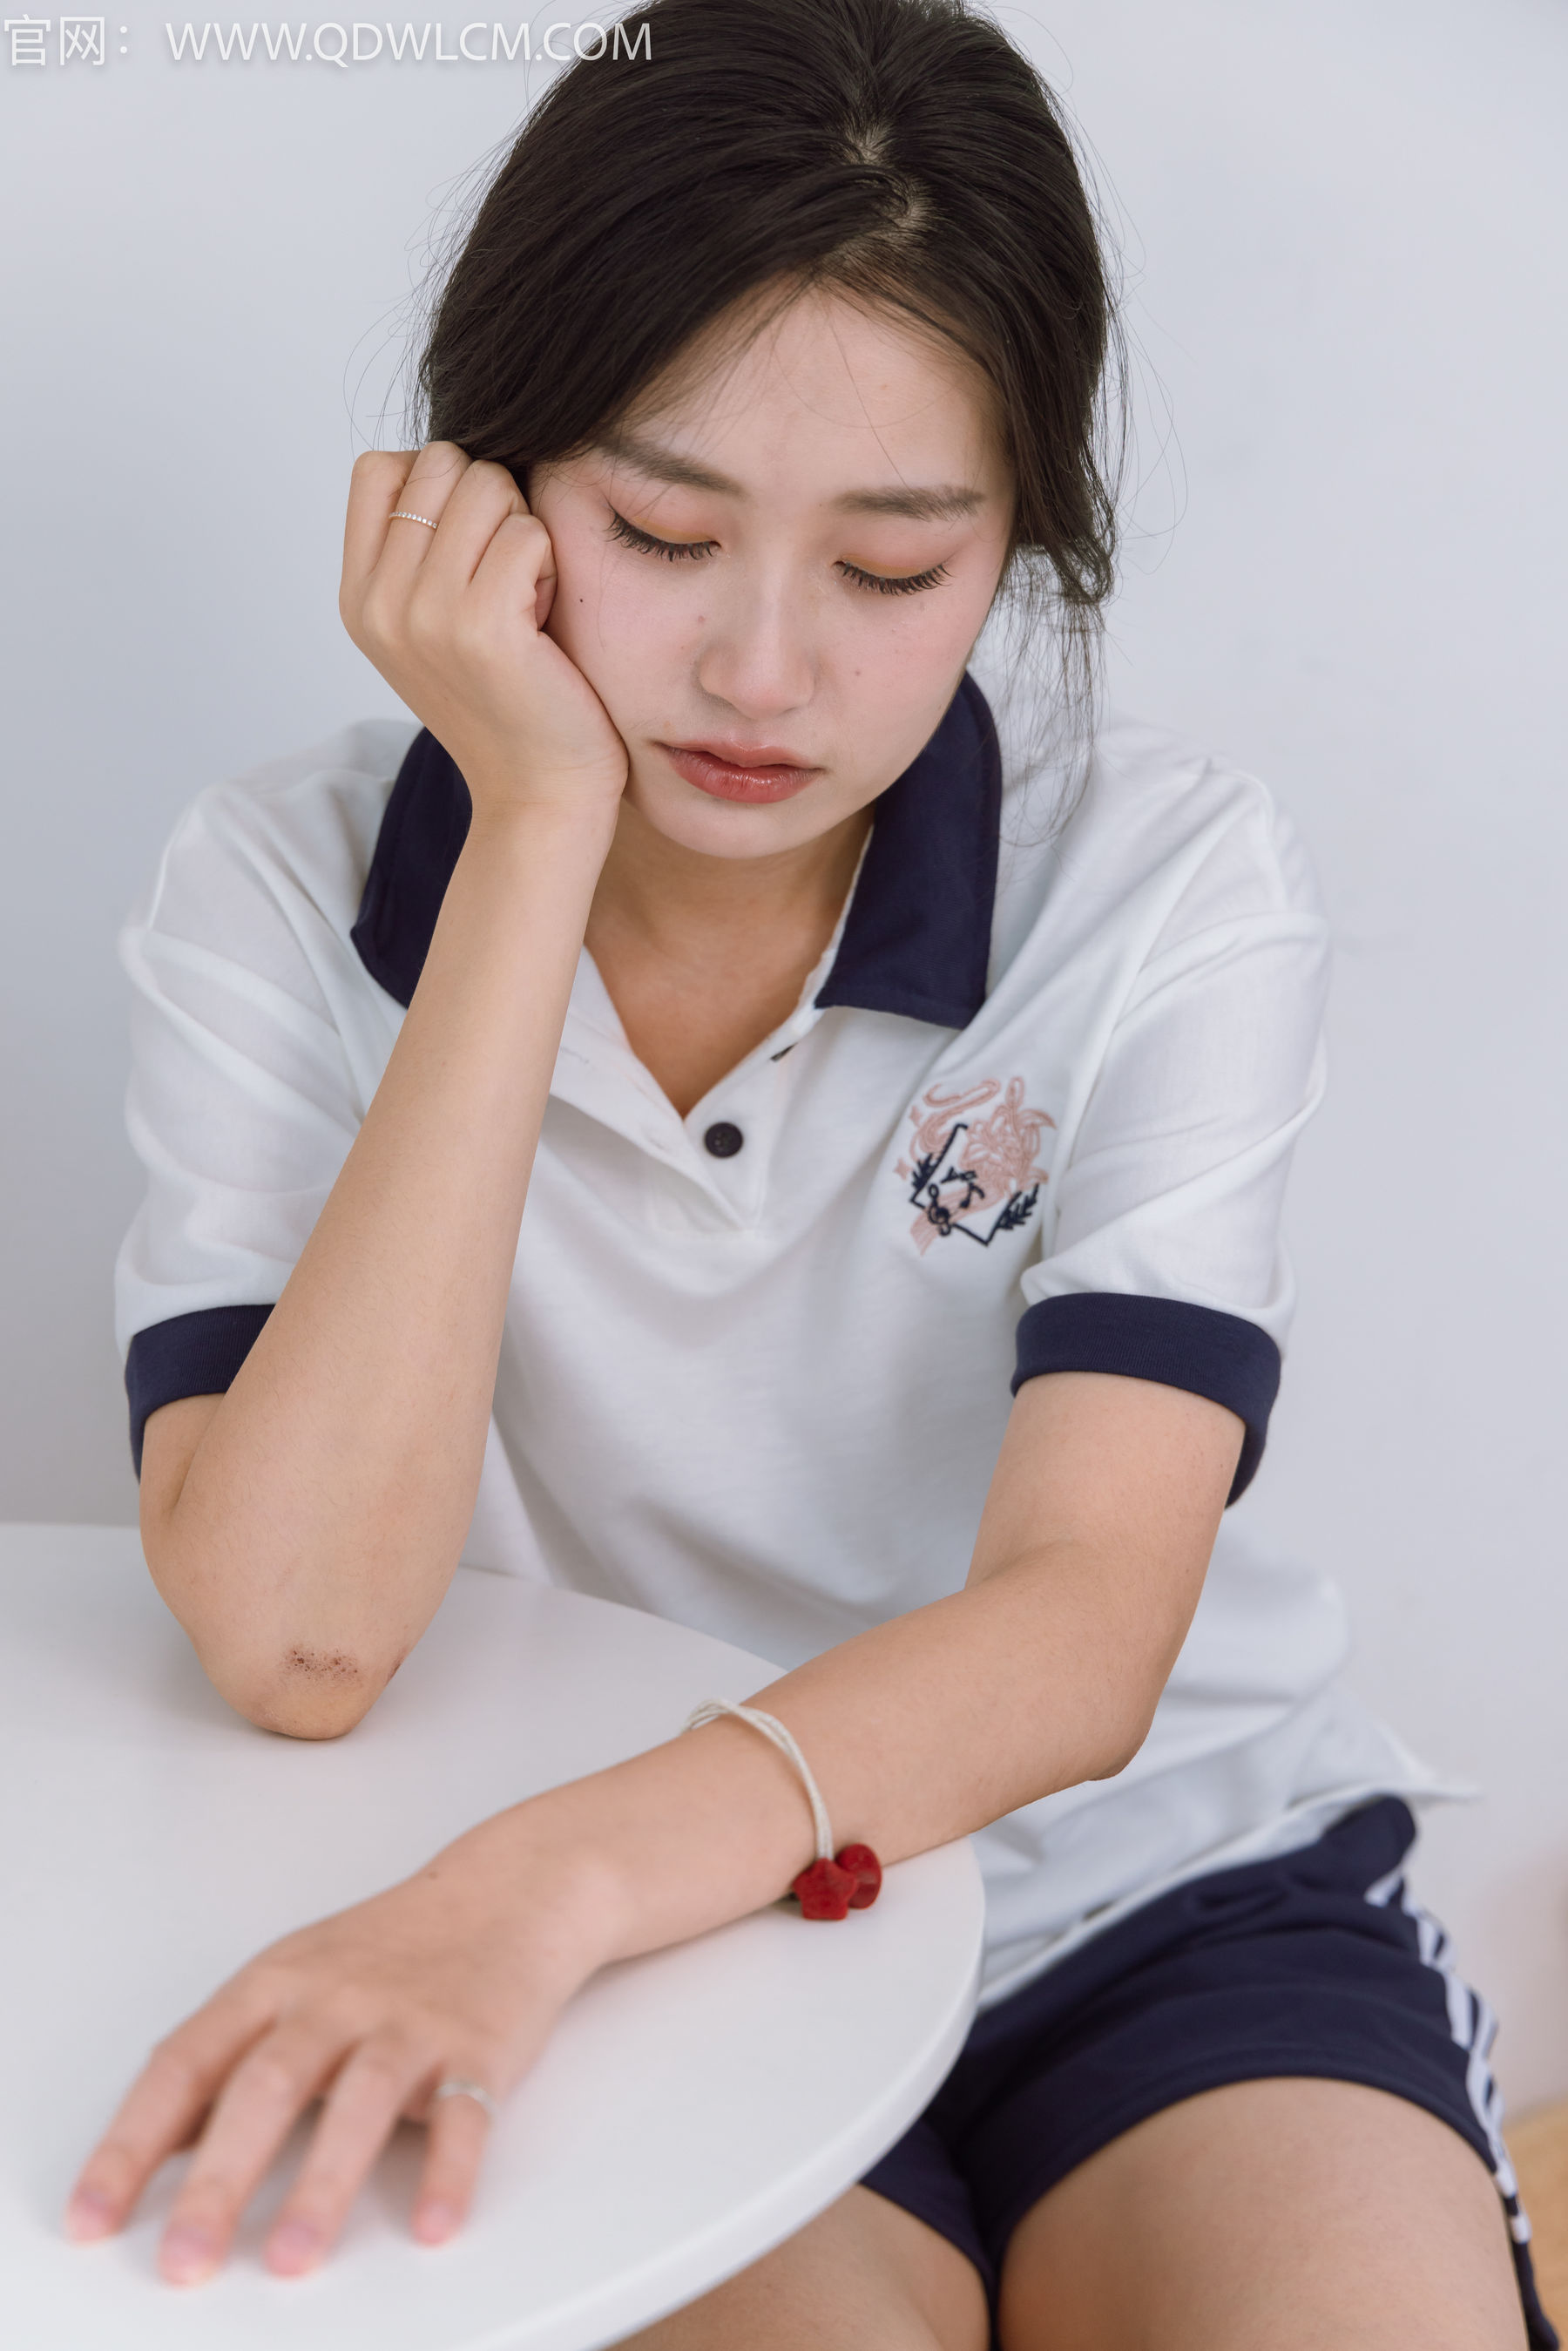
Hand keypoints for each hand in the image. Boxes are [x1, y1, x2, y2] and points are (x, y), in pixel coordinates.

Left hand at [65, 1821, 604, 2283]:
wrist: (508, 1892)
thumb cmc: (388, 1950)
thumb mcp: (290, 1982)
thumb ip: (227, 2060)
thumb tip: (152, 2149)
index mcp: (274, 1986)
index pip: (185, 2062)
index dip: (132, 2142)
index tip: (94, 2218)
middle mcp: (336, 2000)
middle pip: (266, 2085)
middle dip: (220, 2180)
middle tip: (184, 2260)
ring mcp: (409, 2022)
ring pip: (359, 2100)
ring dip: (321, 2184)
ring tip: (289, 2258)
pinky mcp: (478, 2045)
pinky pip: (464, 2113)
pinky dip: (449, 2170)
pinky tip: (433, 2223)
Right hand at [340, 442, 629, 823]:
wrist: (538, 794)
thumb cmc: (507, 701)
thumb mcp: (434, 623)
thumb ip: (420, 546)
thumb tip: (455, 455)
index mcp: (358, 596)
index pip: (379, 468)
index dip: (439, 483)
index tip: (468, 548)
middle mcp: (378, 602)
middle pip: (441, 462)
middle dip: (491, 502)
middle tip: (506, 577)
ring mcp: (424, 615)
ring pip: (488, 486)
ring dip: (524, 531)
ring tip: (525, 598)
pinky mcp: (482, 628)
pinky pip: (528, 532)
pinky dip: (550, 565)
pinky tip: (545, 618)